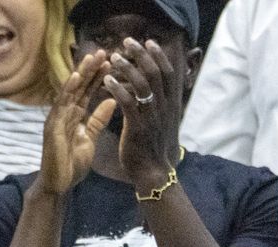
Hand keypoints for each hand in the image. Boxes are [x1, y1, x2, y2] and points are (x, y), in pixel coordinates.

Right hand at [37, 51, 115, 194]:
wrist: (59, 184)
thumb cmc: (72, 162)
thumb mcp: (89, 138)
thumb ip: (97, 120)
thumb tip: (111, 101)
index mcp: (74, 116)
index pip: (87, 92)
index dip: (98, 77)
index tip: (111, 62)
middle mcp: (63, 113)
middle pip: (78, 87)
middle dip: (90, 69)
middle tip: (104, 52)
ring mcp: (56, 118)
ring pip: (69, 91)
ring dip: (80, 74)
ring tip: (92, 58)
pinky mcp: (52, 127)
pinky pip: (61, 105)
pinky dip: (68, 90)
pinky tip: (76, 78)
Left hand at [101, 38, 182, 192]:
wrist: (153, 172)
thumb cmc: (154, 147)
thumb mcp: (163, 122)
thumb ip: (160, 103)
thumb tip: (155, 87)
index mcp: (171, 106)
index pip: (169, 73)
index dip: (159, 56)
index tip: (148, 42)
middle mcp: (165, 109)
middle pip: (156, 73)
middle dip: (141, 54)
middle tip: (127, 42)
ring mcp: (153, 117)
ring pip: (143, 84)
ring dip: (128, 68)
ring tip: (114, 58)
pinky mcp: (139, 127)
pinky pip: (129, 102)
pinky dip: (118, 88)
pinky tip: (107, 81)